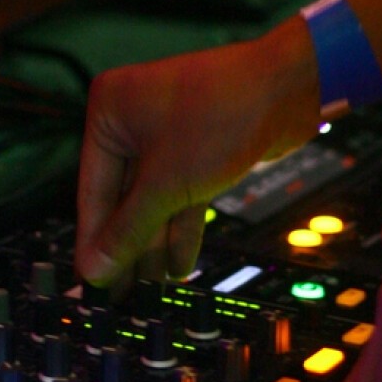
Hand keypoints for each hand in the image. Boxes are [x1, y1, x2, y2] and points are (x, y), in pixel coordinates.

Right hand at [75, 22, 318, 288]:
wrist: (290, 88)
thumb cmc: (222, 114)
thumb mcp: (166, 185)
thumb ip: (128, 230)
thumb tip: (97, 268)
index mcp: (109, 112)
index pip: (92, 190)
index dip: (95, 241)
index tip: (93, 281)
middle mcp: (133, 118)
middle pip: (123, 197)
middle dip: (127, 246)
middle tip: (121, 293)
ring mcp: (168, 132)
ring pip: (154, 199)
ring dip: (154, 242)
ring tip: (151, 287)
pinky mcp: (199, 146)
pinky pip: (180, 192)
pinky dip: (180, 225)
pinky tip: (178, 264)